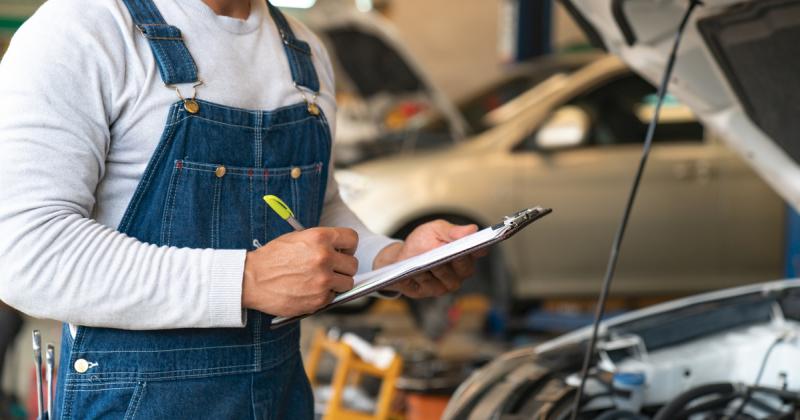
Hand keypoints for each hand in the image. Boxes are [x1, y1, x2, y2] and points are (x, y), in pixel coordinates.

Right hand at [242, 227, 358, 316]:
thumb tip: (341, 250)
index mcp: (320, 238)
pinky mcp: (319, 299)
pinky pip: (333, 297)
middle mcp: (324, 257)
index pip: (352, 239)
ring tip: (319, 281)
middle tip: (331, 270)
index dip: (348, 247)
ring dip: (337, 283)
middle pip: (353, 264)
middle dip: (343, 268)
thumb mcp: (297, 238)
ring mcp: (323, 280)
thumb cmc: (272, 258)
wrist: (251, 280)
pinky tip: (309, 290)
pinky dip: (324, 296)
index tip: (343, 252)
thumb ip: (321, 242)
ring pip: (348, 283)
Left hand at [376, 220, 486, 297]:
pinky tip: (413, 272)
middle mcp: (461, 271)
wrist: (401, 256)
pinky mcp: (432, 292)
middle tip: (449, 253)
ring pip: (446, 278)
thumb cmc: (422, 242)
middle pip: (464, 267)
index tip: (475, 245)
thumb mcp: (434, 230)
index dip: (479, 249)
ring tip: (425, 262)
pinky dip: (421, 277)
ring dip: (436, 269)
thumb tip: (472, 229)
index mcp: (466, 252)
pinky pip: (429, 285)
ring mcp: (448, 284)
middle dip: (455, 259)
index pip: (479, 251)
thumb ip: (451, 231)